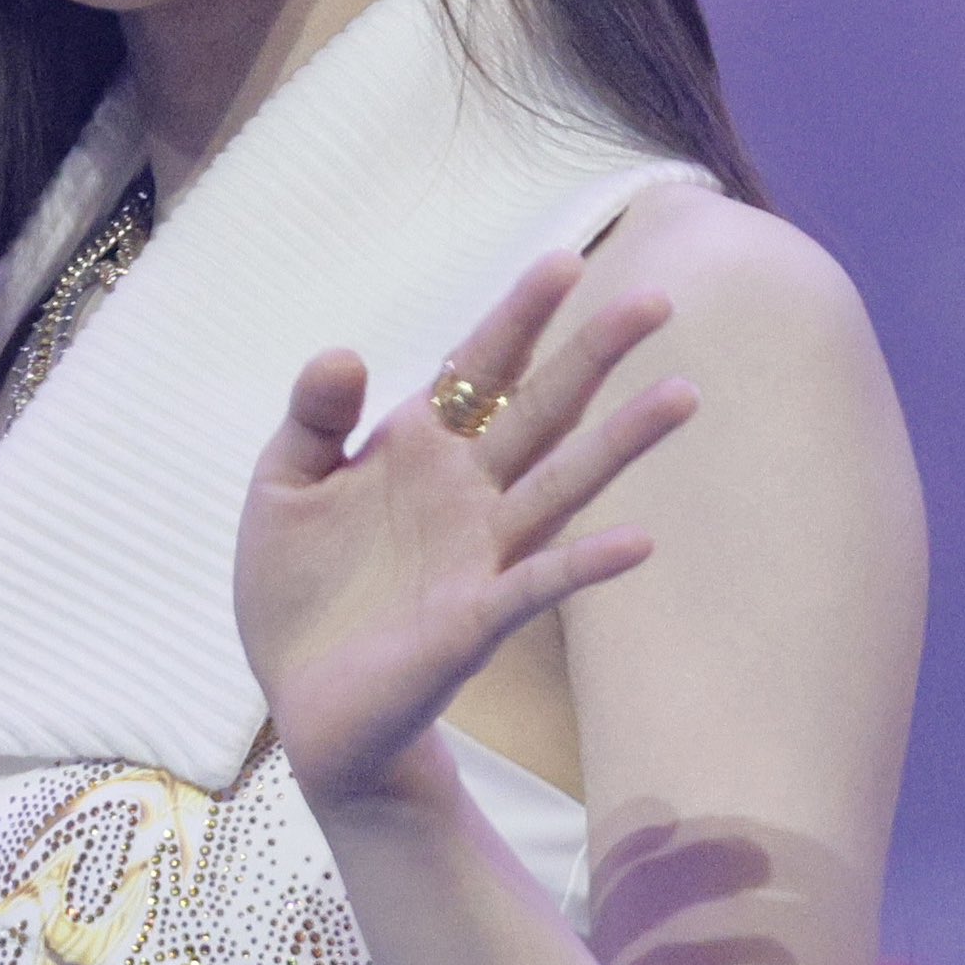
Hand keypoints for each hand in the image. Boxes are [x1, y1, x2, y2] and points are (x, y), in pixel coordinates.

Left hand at [233, 254, 695, 812]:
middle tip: (658, 300)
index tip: (564, 261)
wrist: (302, 703)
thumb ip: (312, 419)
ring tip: (682, 394)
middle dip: (593, 354)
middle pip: (541, 410)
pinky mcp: (476, 620)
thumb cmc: (297, 593)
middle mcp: (466, 493)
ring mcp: (481, 554)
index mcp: (418, 449)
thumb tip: (344, 353)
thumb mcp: (282, 489)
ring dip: (621, 443)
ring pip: (561, 485)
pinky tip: (639, 542)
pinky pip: (539, 585)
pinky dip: (586, 564)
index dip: (518, 316)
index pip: (478, 368)